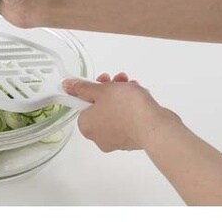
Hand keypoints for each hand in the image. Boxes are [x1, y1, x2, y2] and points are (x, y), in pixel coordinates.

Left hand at [63, 72, 181, 151]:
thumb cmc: (125, 108)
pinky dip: (132, 108)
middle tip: (118, 81)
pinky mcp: (132, 140)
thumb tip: (67, 85)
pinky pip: (128, 120)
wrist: (154, 127)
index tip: (102, 81)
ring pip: (115, 112)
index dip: (93, 89)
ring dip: (122, 96)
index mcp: (86, 126)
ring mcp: (116, 141)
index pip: (83, 104)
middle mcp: (98, 137)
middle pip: (100, 107)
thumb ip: (83, 87)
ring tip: (132, 86)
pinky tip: (140, 97)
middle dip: (111, 90)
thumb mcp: (101, 89)